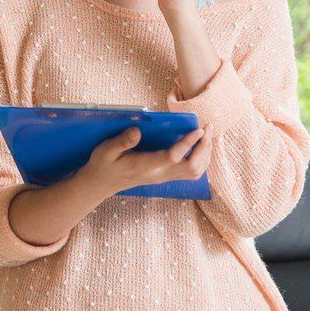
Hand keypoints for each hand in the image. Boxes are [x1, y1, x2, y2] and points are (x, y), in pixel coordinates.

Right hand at [75, 124, 213, 201]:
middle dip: (204, 147)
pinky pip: (192, 172)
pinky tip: (200, 146)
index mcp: (144, 166)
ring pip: (195, 172)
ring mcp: (164, 177)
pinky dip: (202, 159)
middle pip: (192, 167)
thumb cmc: (104, 164)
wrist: (102, 183)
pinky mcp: (166, 176)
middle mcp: (159, 174)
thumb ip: (121, 141)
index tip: (198, 129)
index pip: (172, 157)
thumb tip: (137, 131)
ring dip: (205, 153)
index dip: (188, 144)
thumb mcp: (106, 150)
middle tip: (207, 127)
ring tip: (206, 134)